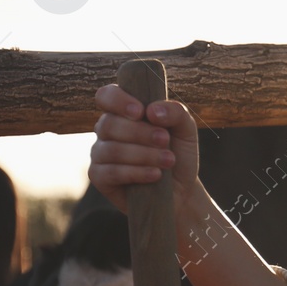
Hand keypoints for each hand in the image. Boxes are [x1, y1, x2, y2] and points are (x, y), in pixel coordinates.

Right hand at [88, 83, 203, 218]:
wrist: (181, 189)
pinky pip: (110, 172)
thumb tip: (152, 110)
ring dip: (143, 155)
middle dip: (140, 133)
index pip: (106, 96)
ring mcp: (100, 154)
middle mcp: (107, 130)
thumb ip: (175, 112)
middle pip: (109, 124)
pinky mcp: (100, 178)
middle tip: (165, 141)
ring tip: (168, 161)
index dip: (118, 101)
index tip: (141, 112)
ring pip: (111, 150)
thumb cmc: (179, 153)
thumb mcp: (186, 129)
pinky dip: (136, 173)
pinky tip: (155, 175)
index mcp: (123, 111)